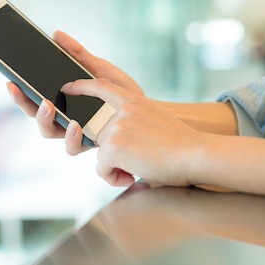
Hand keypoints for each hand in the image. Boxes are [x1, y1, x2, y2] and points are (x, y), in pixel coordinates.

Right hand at [6, 30, 144, 153]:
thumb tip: (56, 34)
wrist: (147, 110)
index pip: (34, 98)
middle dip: (25, 104)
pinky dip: (71, 136)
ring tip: (48, 105)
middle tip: (21, 89)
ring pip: (50, 133)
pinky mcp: (91, 144)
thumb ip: (78, 54)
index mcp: (62, 101)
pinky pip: (74, 146)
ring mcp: (76, 133)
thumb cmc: (121, 91)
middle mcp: (64, 119)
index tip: (10, 80)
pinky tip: (75, 124)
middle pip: (35, 116)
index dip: (19, 93)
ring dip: (44, 120)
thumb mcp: (99, 68)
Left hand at [61, 78, 201, 187]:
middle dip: (112, 153)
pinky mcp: (113, 145)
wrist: (196, 154)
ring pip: (101, 153)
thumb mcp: (156, 121)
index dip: (82, 86)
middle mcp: (123, 111)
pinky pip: (101, 168)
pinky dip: (115, 177)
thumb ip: (135, 123)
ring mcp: (116, 127)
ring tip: (140, 167)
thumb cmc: (182, 146)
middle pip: (100, 134)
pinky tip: (134, 175)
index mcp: (135, 101)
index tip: (68, 87)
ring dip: (116, 166)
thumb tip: (119, 141)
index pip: (102, 86)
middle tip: (138, 161)